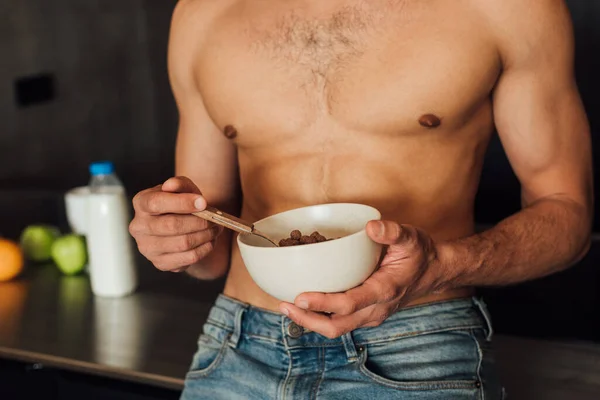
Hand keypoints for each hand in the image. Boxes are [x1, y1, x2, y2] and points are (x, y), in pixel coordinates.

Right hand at [129, 176, 221, 272]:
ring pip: (182, 243)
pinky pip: (188, 258)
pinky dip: (204, 249)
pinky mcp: (160, 263)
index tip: (203, 203)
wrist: (181, 225)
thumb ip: (179, 184)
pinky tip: (210, 241)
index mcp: (141, 203)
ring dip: (205, 236)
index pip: (156, 203)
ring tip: (215, 229)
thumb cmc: (181, 204)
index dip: (182, 202)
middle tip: (215, 219)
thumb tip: (171, 185)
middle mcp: (138, 227)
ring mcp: (147, 248)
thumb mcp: (182, 189)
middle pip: (172, 225)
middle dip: (199, 222)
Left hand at [279, 220, 444, 337]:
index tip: (299, 297)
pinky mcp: (366, 314)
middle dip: (308, 320)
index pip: (349, 304)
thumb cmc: (419, 254)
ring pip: (336, 328)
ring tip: (287, 306)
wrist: (433, 272)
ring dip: (310, 321)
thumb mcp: (410, 237)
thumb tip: (371, 227)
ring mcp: (371, 315)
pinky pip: (340, 322)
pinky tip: (304, 304)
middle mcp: (376, 309)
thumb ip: (392, 232)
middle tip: (284, 305)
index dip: (322, 302)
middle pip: (336, 326)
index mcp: (384, 290)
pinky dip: (320, 317)